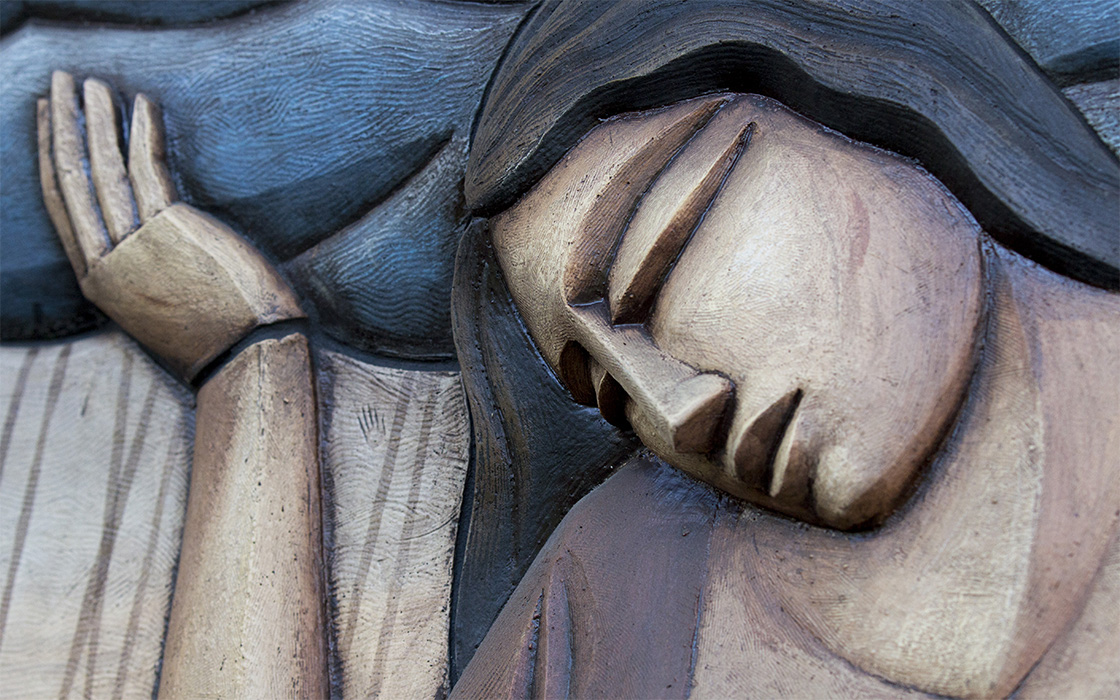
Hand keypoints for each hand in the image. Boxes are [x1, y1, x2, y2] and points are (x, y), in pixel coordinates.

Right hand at [37, 71, 303, 380]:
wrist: (248, 360)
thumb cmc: (218, 337)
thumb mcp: (162, 305)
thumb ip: (144, 269)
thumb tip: (151, 236)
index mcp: (100, 283)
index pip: (63, 205)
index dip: (52, 156)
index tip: (52, 119)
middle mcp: (108, 264)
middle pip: (72, 179)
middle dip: (64, 125)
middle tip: (60, 81)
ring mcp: (136, 248)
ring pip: (103, 169)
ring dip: (98, 118)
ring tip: (94, 81)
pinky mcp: (171, 232)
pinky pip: (149, 170)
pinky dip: (144, 133)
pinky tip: (143, 105)